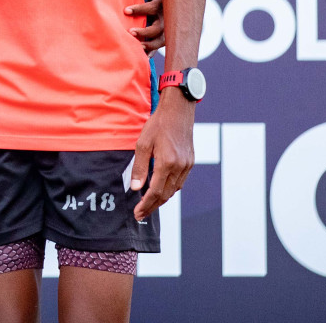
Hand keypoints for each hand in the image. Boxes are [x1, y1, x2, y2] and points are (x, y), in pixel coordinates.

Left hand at [126, 0, 163, 52]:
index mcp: (163, 1)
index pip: (153, 7)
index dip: (141, 9)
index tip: (126, 10)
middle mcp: (166, 16)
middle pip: (159, 28)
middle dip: (145, 31)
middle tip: (130, 31)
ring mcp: (165, 27)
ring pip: (161, 40)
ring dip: (149, 44)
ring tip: (136, 46)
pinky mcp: (160, 34)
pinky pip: (158, 46)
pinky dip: (151, 52)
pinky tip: (142, 58)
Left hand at [130, 90, 194, 220]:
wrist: (178, 111)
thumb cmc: (158, 125)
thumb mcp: (143, 144)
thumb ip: (139, 167)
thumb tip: (135, 188)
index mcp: (167, 163)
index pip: (155, 192)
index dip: (146, 205)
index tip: (137, 213)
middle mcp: (179, 167)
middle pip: (165, 195)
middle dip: (152, 206)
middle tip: (141, 214)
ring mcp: (187, 166)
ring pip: (174, 190)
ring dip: (161, 199)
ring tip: (148, 204)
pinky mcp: (190, 162)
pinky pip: (179, 182)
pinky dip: (169, 189)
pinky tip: (161, 189)